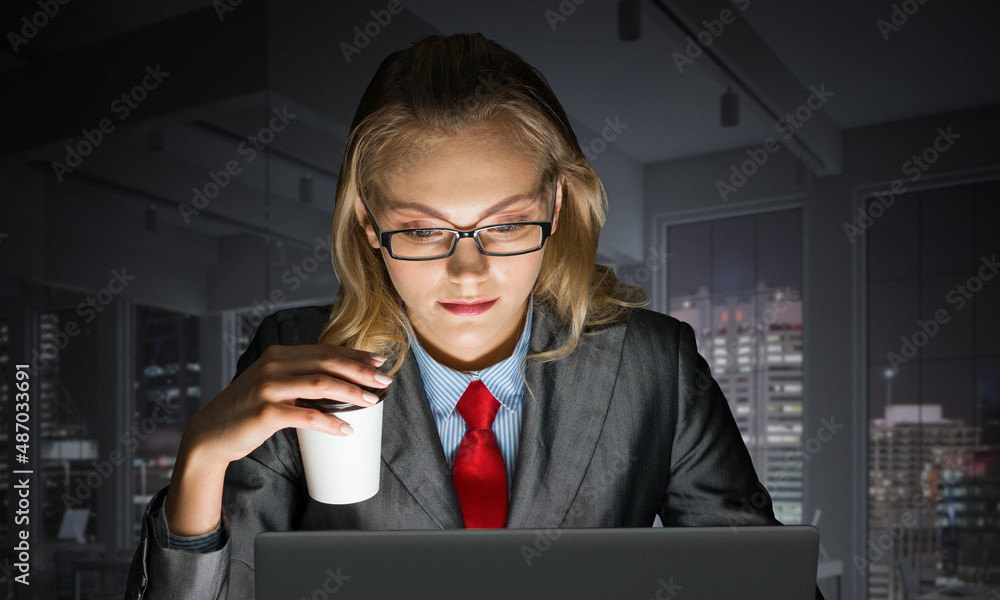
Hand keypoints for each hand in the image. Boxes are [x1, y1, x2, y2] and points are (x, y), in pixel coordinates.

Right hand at [181, 344, 391, 466]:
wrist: (210, 434)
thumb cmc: (246, 412)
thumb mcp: (271, 385)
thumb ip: (297, 379)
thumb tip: (338, 384)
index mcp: (278, 355)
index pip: (324, 350)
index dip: (355, 354)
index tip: (379, 361)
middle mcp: (274, 366)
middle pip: (327, 362)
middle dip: (361, 370)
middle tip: (384, 381)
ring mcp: (268, 388)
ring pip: (321, 384)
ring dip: (352, 392)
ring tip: (372, 402)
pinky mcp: (265, 413)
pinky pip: (307, 416)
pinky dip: (331, 422)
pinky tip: (346, 429)